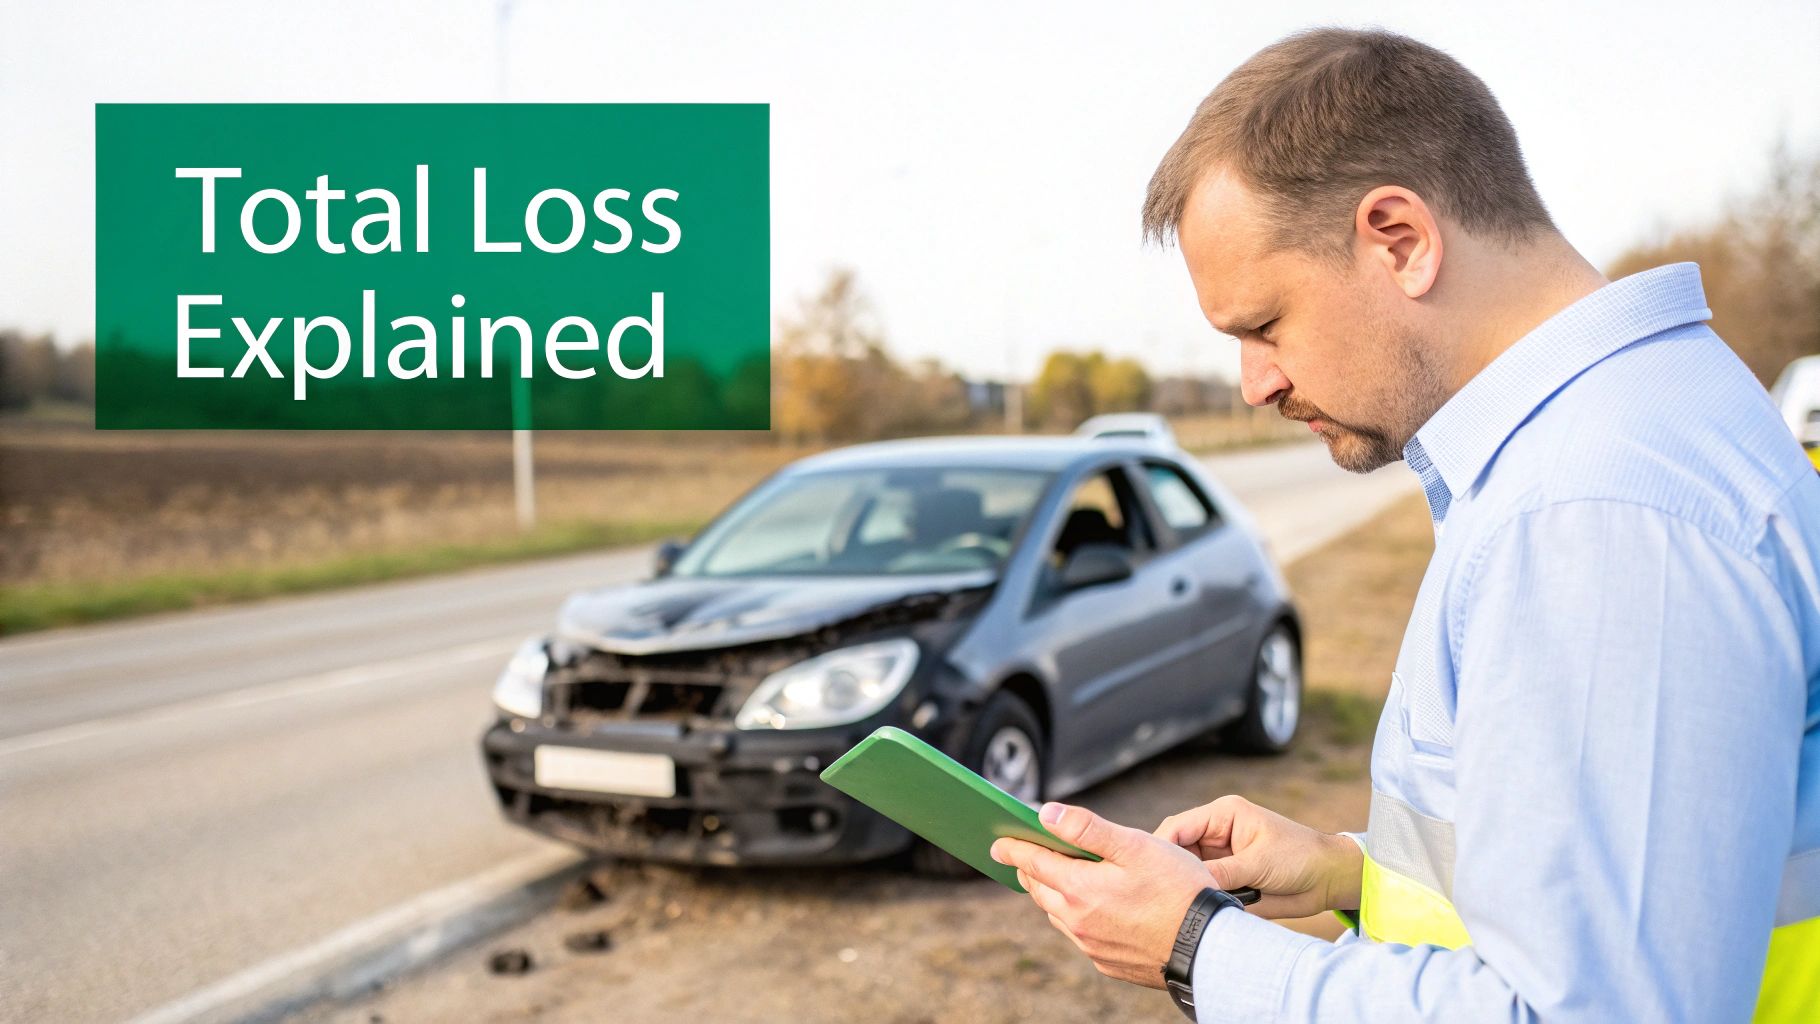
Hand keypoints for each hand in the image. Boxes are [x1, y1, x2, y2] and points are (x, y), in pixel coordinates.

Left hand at [989, 802, 1214, 988]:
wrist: (1209, 947)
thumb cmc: (1178, 889)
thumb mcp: (1135, 846)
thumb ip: (1086, 829)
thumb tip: (1044, 814)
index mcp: (1078, 889)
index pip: (1032, 862)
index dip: (1013, 847)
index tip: (997, 842)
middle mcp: (1077, 922)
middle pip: (1040, 890)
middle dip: (1030, 869)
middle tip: (1023, 855)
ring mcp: (1092, 946)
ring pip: (1058, 914)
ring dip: (1052, 894)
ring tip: (1055, 878)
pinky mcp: (1108, 963)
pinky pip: (1080, 936)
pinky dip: (1077, 917)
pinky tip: (1091, 908)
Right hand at [1154, 795, 1361, 919]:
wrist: (1328, 880)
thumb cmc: (1299, 857)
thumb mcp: (1258, 862)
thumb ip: (1221, 873)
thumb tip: (1186, 887)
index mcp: (1221, 816)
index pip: (1178, 827)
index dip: (1159, 847)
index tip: (1147, 870)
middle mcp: (1215, 835)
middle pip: (1175, 850)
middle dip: (1166, 870)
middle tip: (1154, 893)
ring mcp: (1219, 858)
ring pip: (1185, 872)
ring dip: (1182, 886)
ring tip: (1171, 904)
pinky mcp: (1226, 880)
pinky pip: (1201, 889)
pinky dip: (1196, 899)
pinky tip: (1189, 911)